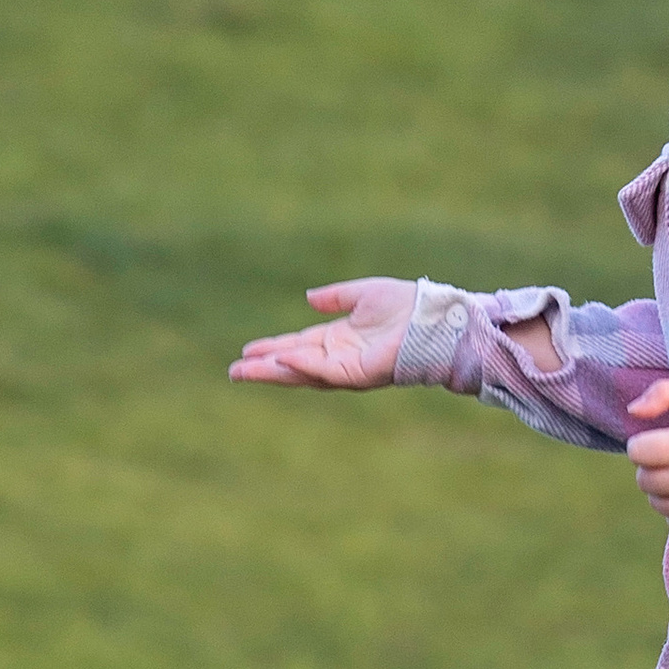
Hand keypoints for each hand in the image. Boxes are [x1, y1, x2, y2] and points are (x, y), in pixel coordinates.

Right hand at [230, 278, 413, 390]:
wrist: (434, 319)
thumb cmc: (407, 305)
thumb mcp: (363, 293)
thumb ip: (336, 297)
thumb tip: (309, 298)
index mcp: (339, 338)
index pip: (298, 346)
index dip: (273, 348)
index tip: (248, 350)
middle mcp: (339, 356)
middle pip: (293, 366)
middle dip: (264, 368)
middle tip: (234, 371)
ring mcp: (348, 368)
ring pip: (302, 374)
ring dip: (273, 373)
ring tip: (244, 372)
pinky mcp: (359, 374)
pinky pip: (325, 372)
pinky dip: (302, 368)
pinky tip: (281, 362)